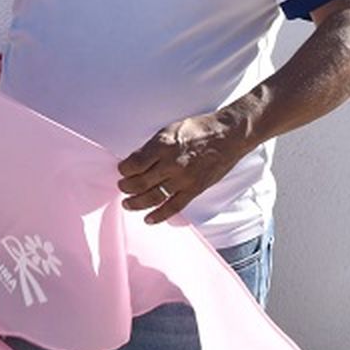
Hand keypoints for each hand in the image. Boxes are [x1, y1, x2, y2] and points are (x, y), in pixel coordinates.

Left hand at [116, 112, 249, 223]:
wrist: (228, 136)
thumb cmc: (198, 129)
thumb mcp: (169, 130)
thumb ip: (152, 147)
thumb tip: (135, 161)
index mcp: (162, 145)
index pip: (134, 164)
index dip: (123, 170)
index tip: (122, 171)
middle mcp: (171, 164)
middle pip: (140, 182)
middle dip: (125, 187)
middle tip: (122, 188)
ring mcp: (183, 179)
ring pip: (153, 197)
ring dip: (136, 203)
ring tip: (127, 204)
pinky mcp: (194, 189)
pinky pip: (173, 207)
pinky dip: (159, 215)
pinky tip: (148, 219)